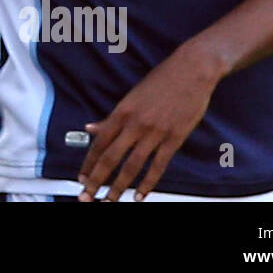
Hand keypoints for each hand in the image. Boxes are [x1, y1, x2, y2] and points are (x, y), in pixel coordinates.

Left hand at [77, 44, 221, 200]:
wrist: (191, 70)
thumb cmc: (161, 81)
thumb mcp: (132, 96)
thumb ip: (112, 117)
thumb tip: (90, 128)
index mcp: (122, 111)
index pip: (99, 143)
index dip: (88, 163)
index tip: (81, 178)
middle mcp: (135, 124)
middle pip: (111, 158)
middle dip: (96, 180)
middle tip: (86, 197)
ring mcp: (155, 132)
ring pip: (132, 166)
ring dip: (119, 187)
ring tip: (110, 201)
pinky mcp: (174, 138)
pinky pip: (158, 166)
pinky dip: (148, 183)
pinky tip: (140, 196)